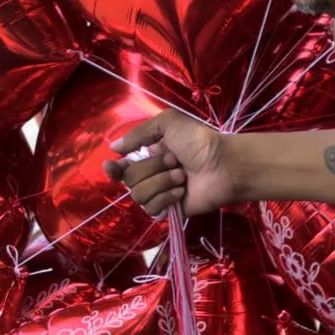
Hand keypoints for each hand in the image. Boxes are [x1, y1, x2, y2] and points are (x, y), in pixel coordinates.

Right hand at [102, 110, 239, 216]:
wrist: (222, 165)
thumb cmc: (198, 141)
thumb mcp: (167, 123)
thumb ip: (138, 133)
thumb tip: (114, 147)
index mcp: (148, 155)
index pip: (120, 167)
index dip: (112, 169)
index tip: (112, 166)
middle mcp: (151, 175)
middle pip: (129, 179)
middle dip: (151, 167)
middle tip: (174, 161)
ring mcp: (159, 194)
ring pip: (138, 195)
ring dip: (161, 182)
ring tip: (182, 176)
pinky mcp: (169, 210)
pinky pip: (152, 208)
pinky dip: (166, 197)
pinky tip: (182, 192)